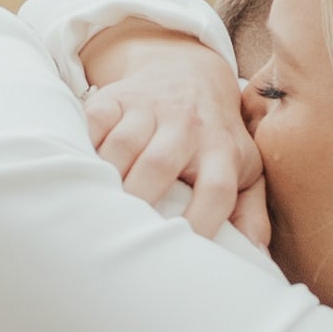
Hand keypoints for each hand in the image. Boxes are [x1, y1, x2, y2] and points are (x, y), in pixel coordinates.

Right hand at [80, 20, 268, 245]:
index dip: (201, 222)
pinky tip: (77, 177)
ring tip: (96, 215)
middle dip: (139, 203)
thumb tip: (255, 257)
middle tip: (124, 238)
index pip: (217, 190)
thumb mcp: (245, 169)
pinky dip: (81, 148)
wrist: (190, 74)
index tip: (181, 251)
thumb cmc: (217, 138)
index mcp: (222, 150)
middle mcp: (187, 126)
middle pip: (159, 166)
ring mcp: (150, 109)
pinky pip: (92, 122)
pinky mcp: (116, 98)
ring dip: (106, 181)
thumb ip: (251, 213)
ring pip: (122, 146)